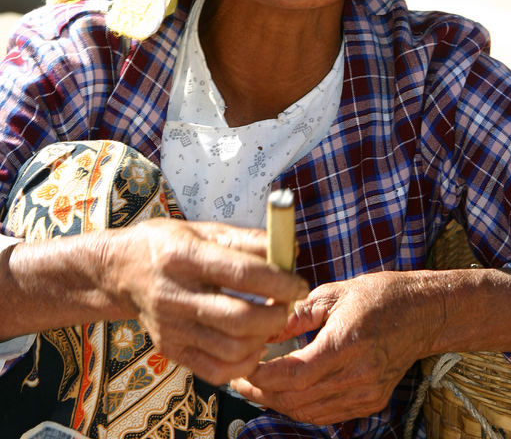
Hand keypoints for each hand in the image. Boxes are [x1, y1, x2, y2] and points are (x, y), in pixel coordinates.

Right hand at [106, 218, 308, 384]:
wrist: (120, 271)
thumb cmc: (169, 245)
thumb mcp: (203, 230)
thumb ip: (247, 240)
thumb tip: (290, 250)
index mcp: (184, 256)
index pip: (241, 273)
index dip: (279, 281)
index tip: (299, 283)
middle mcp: (174, 294)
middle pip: (239, 318)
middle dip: (276, 315)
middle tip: (288, 305)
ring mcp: (170, 327)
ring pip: (231, 348)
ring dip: (263, 339)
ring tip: (270, 322)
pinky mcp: (169, 349)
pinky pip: (215, 370)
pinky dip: (243, 362)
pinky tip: (250, 343)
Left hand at [231, 271, 442, 424]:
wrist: (422, 313)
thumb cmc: (378, 296)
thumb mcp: (332, 293)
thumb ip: (295, 315)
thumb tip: (263, 330)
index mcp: (347, 342)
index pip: (295, 374)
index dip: (263, 377)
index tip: (242, 366)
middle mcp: (359, 375)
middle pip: (298, 399)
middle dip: (262, 393)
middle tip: (238, 379)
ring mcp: (367, 393)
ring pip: (310, 412)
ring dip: (278, 404)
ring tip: (255, 388)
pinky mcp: (371, 402)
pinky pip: (327, 415)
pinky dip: (301, 408)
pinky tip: (285, 394)